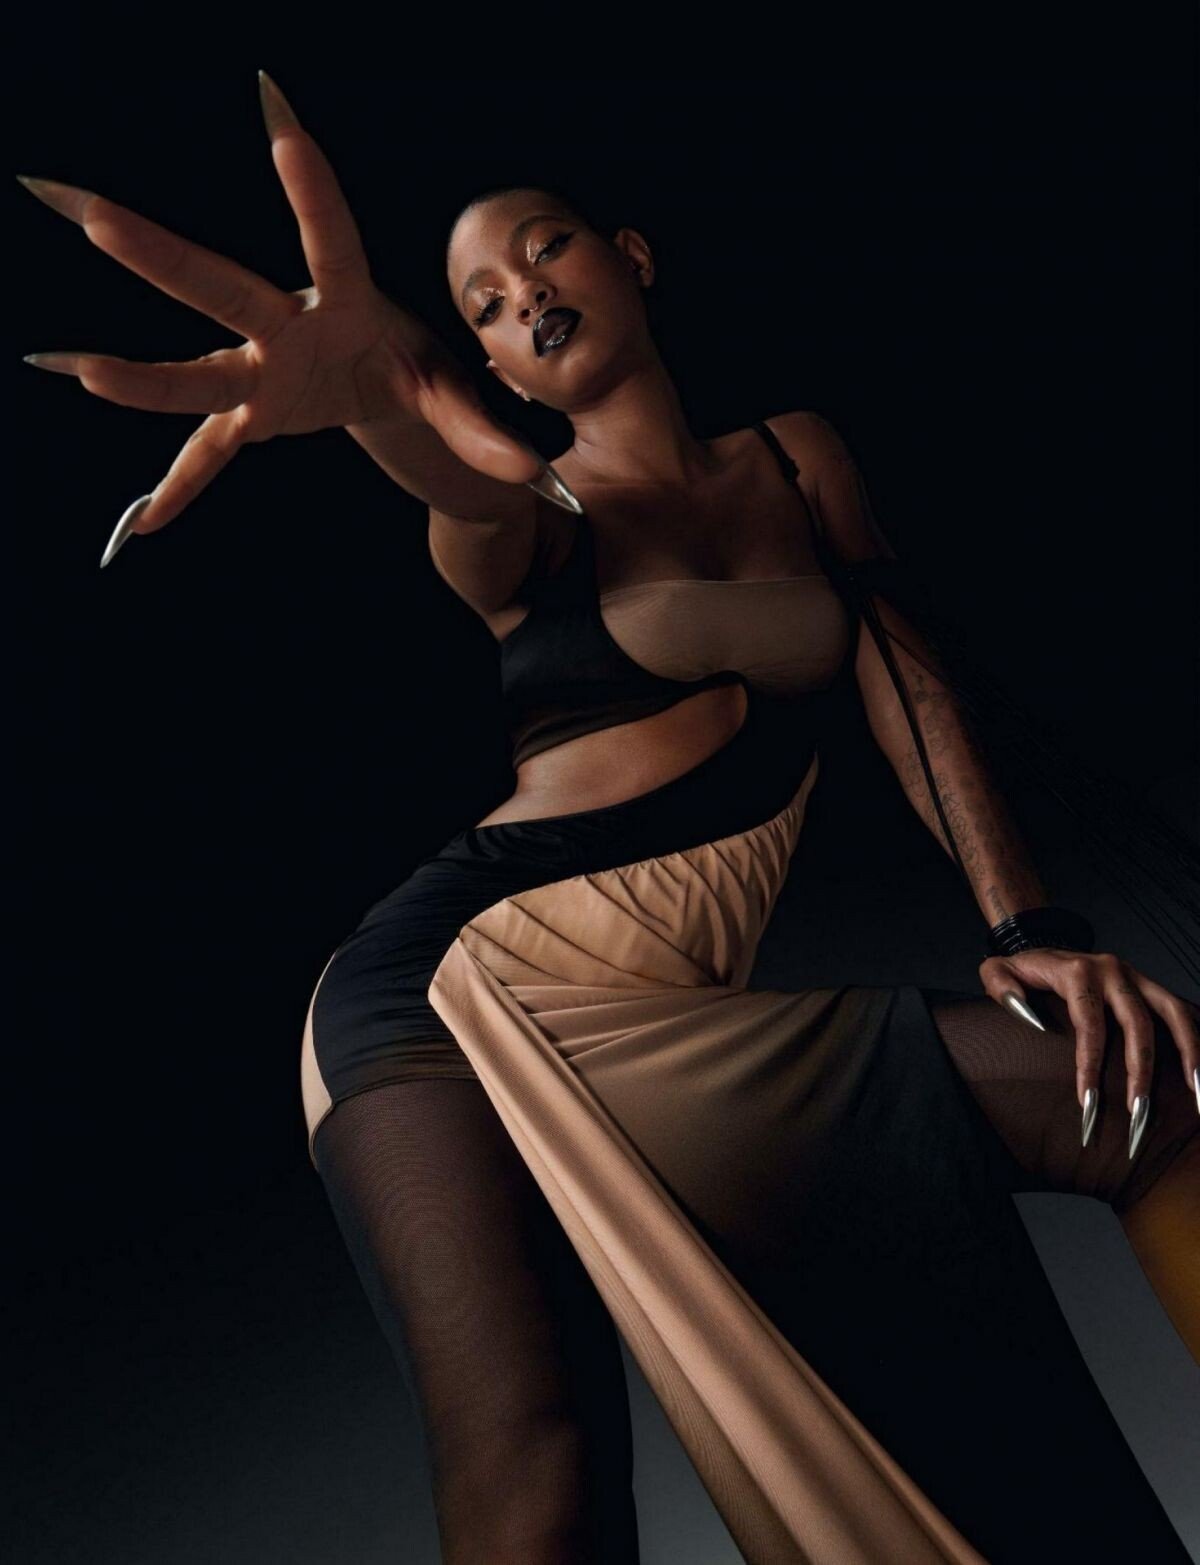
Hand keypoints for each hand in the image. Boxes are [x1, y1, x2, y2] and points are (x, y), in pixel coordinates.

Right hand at [19, 71, 543, 552]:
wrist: (378, 382)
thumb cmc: (414, 365)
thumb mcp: (454, 391)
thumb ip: (483, 426)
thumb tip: (528, 469)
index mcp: (348, 304)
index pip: (331, 243)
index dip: (312, 195)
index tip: (286, 131)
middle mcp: (287, 328)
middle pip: (222, 291)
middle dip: (162, 258)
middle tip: (96, 215)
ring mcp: (260, 374)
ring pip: (196, 372)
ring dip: (141, 375)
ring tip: (75, 368)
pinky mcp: (252, 415)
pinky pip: (212, 455)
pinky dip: (187, 490)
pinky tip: (148, 523)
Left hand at [980, 948, 1199, 1151]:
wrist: (1046, 943)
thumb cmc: (1023, 968)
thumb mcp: (997, 971)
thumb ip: (1001, 987)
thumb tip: (1026, 1013)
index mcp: (1077, 971)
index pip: (1089, 1024)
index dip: (1090, 1065)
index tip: (1089, 1102)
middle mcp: (1113, 971)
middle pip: (1137, 1024)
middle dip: (1141, 1071)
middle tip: (1139, 1112)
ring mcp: (1136, 977)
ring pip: (1173, 1013)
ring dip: (1190, 1053)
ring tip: (1195, 1093)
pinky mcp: (1149, 985)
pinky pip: (1181, 1011)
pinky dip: (1195, 1038)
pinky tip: (1197, 1073)